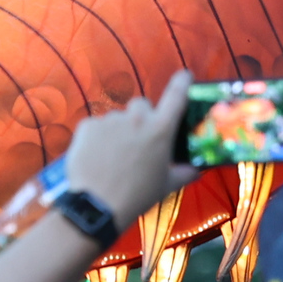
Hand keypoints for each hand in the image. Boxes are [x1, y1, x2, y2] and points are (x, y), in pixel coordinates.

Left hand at [62, 70, 195, 225]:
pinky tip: (96, 157)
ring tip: (113, 156)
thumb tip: (195, 170)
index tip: (184, 76)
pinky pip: (95, 126)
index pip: (176, 95)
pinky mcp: (87, 126)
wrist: (97, 205)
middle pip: (141, 105)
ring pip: (117, 118)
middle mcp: (136, 118)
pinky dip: (97, 137)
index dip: (182, 82)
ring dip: (118, 130)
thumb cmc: (137, 196)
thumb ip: (183, 173)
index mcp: (161, 129)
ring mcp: (110, 120)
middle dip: (142, 118)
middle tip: (138, 140)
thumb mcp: (166, 185)